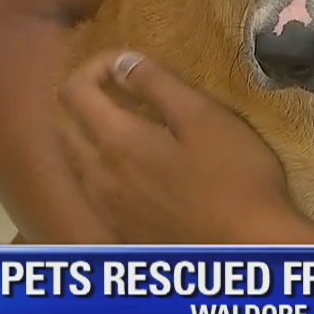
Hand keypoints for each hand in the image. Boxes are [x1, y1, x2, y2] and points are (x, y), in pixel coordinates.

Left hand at [58, 50, 305, 244]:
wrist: (248, 251)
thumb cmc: (234, 177)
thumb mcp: (203, 117)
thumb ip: (157, 84)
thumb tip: (122, 62)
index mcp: (115, 142)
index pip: (73, 90)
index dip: (95, 64)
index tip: (129, 62)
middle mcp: (97, 177)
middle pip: (65, 124)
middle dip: (86, 96)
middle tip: (125, 88)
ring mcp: (106, 210)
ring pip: (76, 159)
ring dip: (91, 133)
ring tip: (131, 125)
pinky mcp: (121, 232)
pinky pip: (93, 189)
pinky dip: (102, 165)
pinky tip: (136, 168)